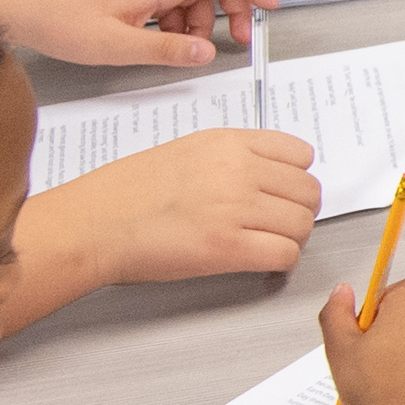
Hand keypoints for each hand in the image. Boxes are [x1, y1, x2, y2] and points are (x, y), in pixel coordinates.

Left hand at [0, 0, 276, 69]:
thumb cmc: (58, 19)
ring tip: (185, 52)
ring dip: (195, 22)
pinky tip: (159, 43)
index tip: (271, 7)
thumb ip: (167, 50)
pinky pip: (161, 1)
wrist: (13, 4)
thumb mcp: (116, 46)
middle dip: (227, 12)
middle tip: (235, 42)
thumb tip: (207, 52)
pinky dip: (172, 21)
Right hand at [41, 128, 316, 283]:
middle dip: (298, 211)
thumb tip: (268, 176)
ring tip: (267, 244)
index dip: (296, 178)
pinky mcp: (228, 247)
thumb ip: (231, 157)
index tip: (284, 193)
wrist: (97, 222)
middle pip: (308, 191)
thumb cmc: (129, 191)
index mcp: (229, 142)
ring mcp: (236, 208)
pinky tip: (260, 262)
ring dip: (291, 238)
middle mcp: (239, 170)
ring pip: (302, 224)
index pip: (300, 154)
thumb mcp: (188, 150)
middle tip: (278, 225)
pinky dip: (280, 262)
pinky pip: (285, 254)